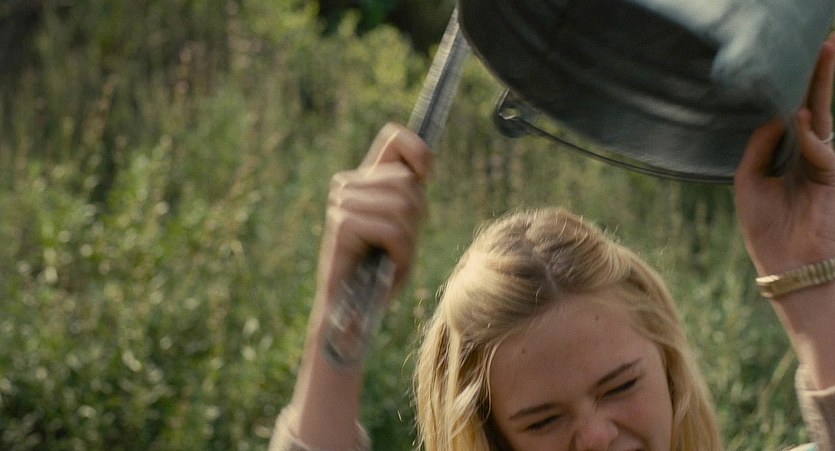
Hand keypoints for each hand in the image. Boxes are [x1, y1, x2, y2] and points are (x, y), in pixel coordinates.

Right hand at [316, 122, 432, 310]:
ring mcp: (342, 202)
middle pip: (409, 183)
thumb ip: (410, 196)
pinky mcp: (343, 224)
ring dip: (408, 241)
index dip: (419, 150)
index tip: (428, 175)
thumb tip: (424, 172)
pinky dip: (400, 255)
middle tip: (400, 244)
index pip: (393, 137)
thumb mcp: (403, 226)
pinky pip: (394, 231)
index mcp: (363, 178)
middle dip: (417, 218)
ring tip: (390, 256)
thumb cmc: (380, 269)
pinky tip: (385, 266)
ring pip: (404, 207)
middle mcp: (347, 184)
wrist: (349, 308)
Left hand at [734, 33, 834, 276]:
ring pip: (824, 117)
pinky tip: (798, 117)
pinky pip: (820, 150)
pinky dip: (808, 136)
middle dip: (818, 76)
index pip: (796, 114)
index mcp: (791, 157)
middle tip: (824, 41)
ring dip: (822, 85)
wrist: (790, 266)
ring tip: (823, 50)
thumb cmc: (768, 229)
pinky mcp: (833, 177)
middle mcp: (811, 156)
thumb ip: (759, 146)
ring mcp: (825, 165)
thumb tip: (779, 116)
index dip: (797, 89)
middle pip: (816, 106)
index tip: (795, 59)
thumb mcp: (749, 182)